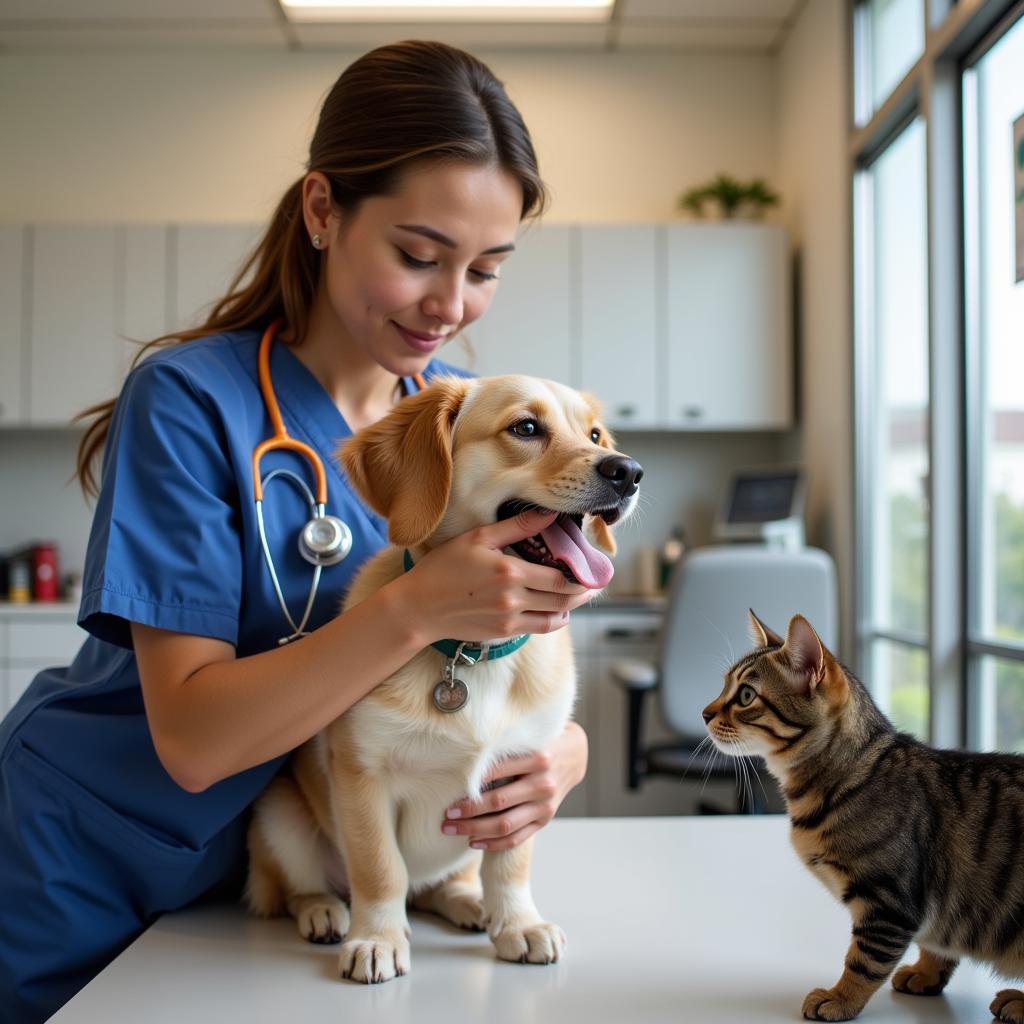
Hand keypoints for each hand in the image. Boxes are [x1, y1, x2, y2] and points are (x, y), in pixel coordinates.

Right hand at [398, 509, 595, 643]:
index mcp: (510, 572)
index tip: (591, 564)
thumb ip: (516, 527)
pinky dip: (555, 620)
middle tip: (595, 581)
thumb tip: (548, 514)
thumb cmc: (444, 568)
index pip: (560, 576)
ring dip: (573, 606)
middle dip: (584, 590)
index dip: (581, 573)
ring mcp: (509, 619)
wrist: (419, 607)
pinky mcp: (503, 633)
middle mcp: (513, 599)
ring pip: (556, 616)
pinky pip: (540, 628)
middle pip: (563, 598)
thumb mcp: (477, 538)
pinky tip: (559, 611)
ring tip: (582, 595)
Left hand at [440, 721, 587, 850]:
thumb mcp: (527, 738)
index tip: (450, 791)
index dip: (472, 783)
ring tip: (452, 829)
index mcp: (537, 758)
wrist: (573, 756)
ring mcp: (545, 805)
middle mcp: (543, 783)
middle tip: (445, 814)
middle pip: (498, 802)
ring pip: (505, 824)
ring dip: (474, 829)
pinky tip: (473, 842)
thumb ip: (504, 748)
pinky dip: (493, 843)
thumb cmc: (540, 742)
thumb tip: (464, 761)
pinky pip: (517, 838)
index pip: (497, 772)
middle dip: (467, 810)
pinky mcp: (545, 820)